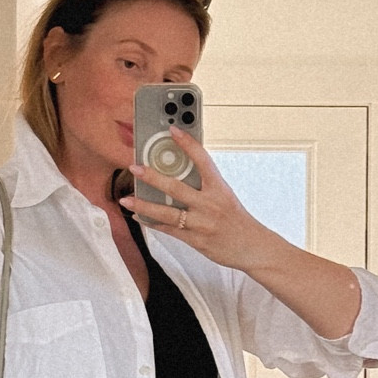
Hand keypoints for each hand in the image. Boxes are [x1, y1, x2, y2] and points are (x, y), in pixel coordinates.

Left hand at [119, 133, 282, 273]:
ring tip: (126, 200)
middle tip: (135, 167)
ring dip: (143, 206)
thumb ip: (205, 185)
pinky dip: (152, 223)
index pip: (203, 160)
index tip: (173, 130)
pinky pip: (169, 230)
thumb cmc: (237, 220)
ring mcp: (201, 223)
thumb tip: (181, 172)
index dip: (188, 144)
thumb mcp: (225, 196)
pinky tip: (138, 217)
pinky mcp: (195, 240)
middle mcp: (209, 204)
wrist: (251, 247)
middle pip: (176, 188)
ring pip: (167, 213)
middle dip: (152, 177)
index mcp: (219, 189)